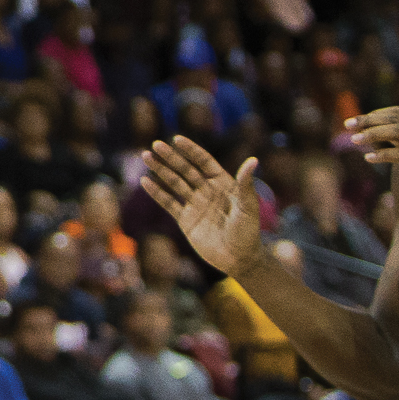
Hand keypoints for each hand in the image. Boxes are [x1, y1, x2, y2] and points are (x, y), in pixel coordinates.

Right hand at [140, 141, 263, 278]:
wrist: (238, 259)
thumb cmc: (248, 232)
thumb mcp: (248, 207)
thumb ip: (245, 184)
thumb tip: (253, 160)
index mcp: (223, 184)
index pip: (204, 162)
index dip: (191, 151)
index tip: (177, 139)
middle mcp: (207, 191)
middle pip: (186, 170)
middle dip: (171, 157)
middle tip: (155, 145)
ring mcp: (195, 204)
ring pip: (174, 183)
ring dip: (160, 170)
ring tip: (146, 157)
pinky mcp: (185, 219)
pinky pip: (168, 203)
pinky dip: (157, 192)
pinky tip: (145, 181)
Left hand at [355, 108, 398, 206]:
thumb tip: (381, 131)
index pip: (396, 112)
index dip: (374, 114)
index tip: (355, 120)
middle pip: (393, 119)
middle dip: (368, 120)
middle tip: (347, 125)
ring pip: (397, 132)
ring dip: (373, 134)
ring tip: (354, 140)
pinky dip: (384, 154)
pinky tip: (369, 157)